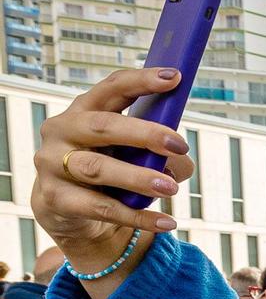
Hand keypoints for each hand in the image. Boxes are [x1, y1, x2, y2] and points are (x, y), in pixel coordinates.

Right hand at [31, 67, 191, 279]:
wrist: (71, 213)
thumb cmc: (109, 174)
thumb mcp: (134, 157)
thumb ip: (160, 154)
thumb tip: (179, 162)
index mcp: (84, 111)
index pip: (111, 88)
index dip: (142, 81)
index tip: (174, 77)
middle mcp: (63, 131)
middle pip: (103, 126)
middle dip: (144, 133)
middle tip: (179, 144)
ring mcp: (53, 164)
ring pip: (98, 168)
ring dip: (138, 177)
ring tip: (170, 189)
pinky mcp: (55, 198)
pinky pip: (101, 208)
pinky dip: (137, 217)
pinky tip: (166, 221)